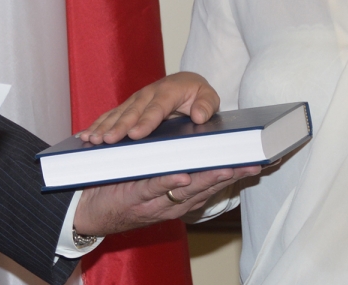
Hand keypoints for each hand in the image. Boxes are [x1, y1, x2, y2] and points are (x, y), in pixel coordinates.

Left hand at [72, 165, 260, 236]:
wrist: (88, 211)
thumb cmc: (124, 188)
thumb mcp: (155, 176)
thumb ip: (175, 163)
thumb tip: (196, 136)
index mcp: (181, 196)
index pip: (214, 183)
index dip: (236, 173)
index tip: (258, 161)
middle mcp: (173, 202)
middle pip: (207, 187)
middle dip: (231, 175)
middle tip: (254, 163)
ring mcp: (156, 201)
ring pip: (186, 189)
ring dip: (207, 179)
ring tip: (227, 167)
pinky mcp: (135, 197)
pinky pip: (154, 188)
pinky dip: (168, 182)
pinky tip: (181, 174)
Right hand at [77, 72, 219, 144]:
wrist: (185, 82)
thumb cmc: (197, 94)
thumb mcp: (209, 96)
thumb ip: (207, 105)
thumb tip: (198, 116)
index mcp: (169, 91)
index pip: (157, 108)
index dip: (145, 121)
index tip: (135, 134)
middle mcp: (148, 94)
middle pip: (132, 112)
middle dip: (118, 126)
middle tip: (106, 140)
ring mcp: (135, 99)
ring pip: (117, 114)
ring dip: (103, 126)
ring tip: (91, 139)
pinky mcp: (128, 105)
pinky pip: (110, 115)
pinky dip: (97, 125)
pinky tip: (85, 136)